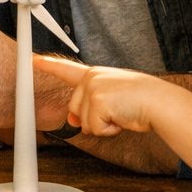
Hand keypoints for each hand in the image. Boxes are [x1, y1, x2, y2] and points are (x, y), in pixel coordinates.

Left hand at [33, 55, 162, 136]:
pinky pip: (94, 128)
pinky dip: (109, 130)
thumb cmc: (140, 101)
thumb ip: (90, 106)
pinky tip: (121, 118)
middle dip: (93, 118)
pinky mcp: (97, 101)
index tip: (33, 61)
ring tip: (121, 113)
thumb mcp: (111, 100)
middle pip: (74, 109)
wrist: (158, 102)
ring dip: (103, 125)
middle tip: (116, 111)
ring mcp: (93, 88)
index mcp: (95, 75)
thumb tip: (72, 122)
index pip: (67, 69)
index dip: (48, 65)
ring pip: (84, 122)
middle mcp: (91, 78)